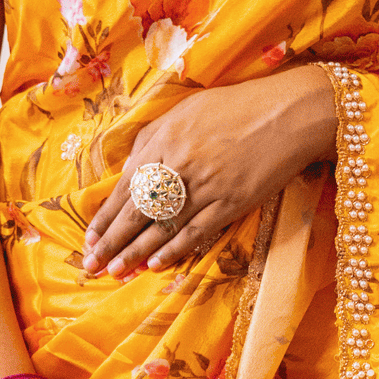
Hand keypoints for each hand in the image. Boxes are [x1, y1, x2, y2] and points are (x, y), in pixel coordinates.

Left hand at [81, 67, 338, 276]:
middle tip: (92, 264)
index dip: (106, 215)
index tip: (90, 236)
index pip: (126, 185)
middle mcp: (179, 164)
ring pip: (162, 226)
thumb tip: (129, 169)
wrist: (288, 113)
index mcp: (163, 139)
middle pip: (136, 210)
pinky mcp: (231, 202)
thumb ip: (153, 138)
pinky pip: (195, 231)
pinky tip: (155, 264)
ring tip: (116, 270)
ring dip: (135, 251)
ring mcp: (205, 186)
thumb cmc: (236, 107)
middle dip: (112, 240)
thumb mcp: (185, 110)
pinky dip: (173, 249)